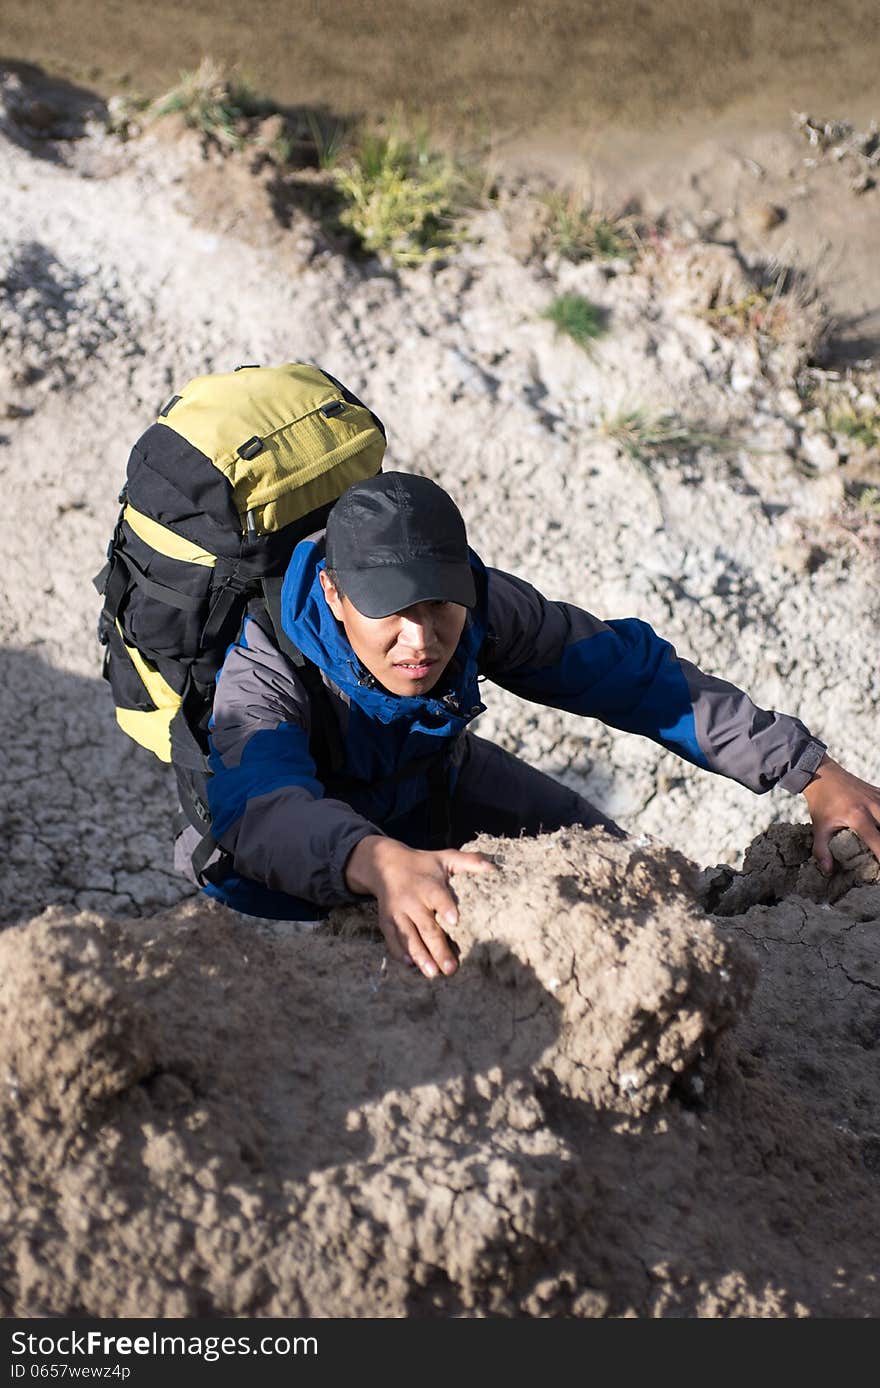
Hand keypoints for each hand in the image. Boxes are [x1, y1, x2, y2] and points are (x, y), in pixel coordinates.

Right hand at [344, 835, 495, 977]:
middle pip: (426, 927)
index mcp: (428, 886)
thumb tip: (493, 867)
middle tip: (451, 968)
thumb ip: (468, 861)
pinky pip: (392, 940)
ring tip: (432, 973)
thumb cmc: (423, 865)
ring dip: (420, 956)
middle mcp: (412, 901)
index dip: (445, 908)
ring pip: (408, 937)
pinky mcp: (386, 922)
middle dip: (438, 949)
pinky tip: (411, 965)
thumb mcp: (444, 858)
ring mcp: (397, 913)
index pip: (438, 897)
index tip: (455, 921)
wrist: (384, 865)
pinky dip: (400, 953)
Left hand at [802, 755, 879, 873]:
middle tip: (879, 857)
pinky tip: (879, 826)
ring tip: (878, 841)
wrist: (821, 774)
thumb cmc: (821, 801)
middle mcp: (873, 807)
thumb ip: (821, 850)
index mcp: (858, 817)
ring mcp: (878, 798)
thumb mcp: (819, 827)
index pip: (879, 843)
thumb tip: (828, 870)